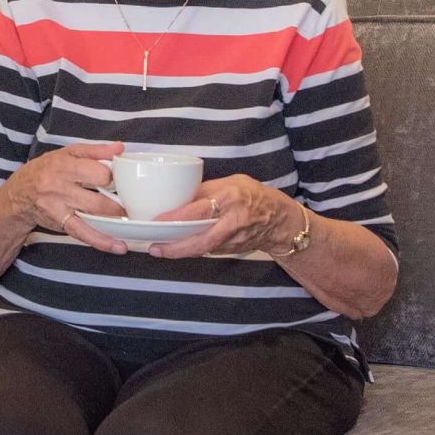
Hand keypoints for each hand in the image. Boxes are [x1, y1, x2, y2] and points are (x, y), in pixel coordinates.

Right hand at [5, 141, 128, 254]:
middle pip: (97, 194)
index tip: (120, 179)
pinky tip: (118, 246)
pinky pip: (83, 233)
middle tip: (130, 202)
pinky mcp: (60, 223)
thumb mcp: (66, 154)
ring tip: (132, 222)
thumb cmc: (45, 171)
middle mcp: (60, 186)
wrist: (17, 196)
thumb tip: (120, 148)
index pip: (98, 171)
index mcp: (64, 165)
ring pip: (93, 215)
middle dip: (118, 201)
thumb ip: (95, 151)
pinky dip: (102, 241)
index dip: (114, 176)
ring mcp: (60, 206)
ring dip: (115, 220)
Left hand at [146, 175, 301, 259]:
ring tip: (160, 249)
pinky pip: (209, 251)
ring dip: (180, 251)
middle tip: (154, 248)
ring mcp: (235, 240)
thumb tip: (176, 198)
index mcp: (230, 198)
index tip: (157, 221)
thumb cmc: (252, 195)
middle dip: (175, 248)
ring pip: (203, 249)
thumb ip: (204, 191)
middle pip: (201, 240)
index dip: (177, 218)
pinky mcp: (233, 251)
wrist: (280, 220)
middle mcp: (233, 221)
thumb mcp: (230, 183)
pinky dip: (193, 250)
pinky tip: (179, 248)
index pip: (200, 210)